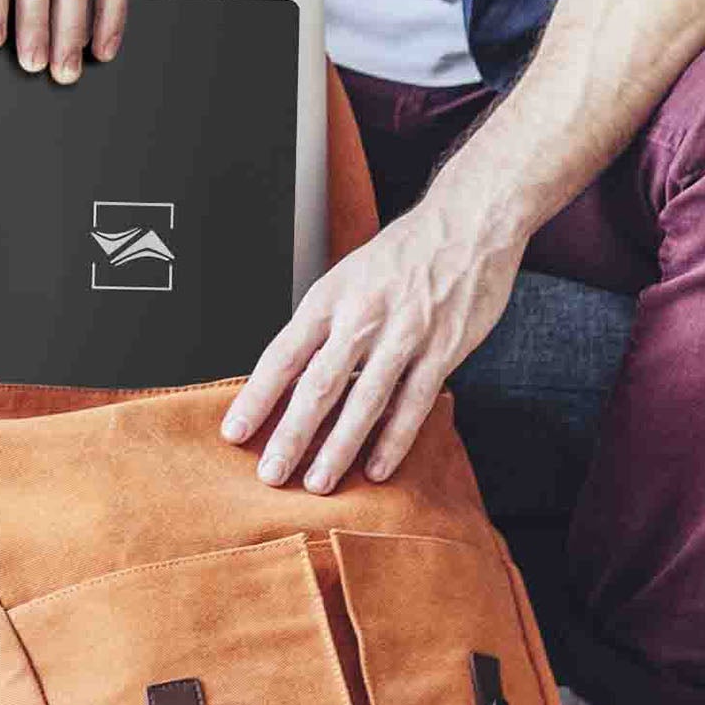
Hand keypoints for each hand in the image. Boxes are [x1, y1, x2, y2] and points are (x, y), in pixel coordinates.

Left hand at [220, 189, 525, 492]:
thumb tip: (293, 373)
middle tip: (271, 473)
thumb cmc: (404, 253)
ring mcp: (403, 335)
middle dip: (291, 435)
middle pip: (318, 386)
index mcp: (330, 298)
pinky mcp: (442, 350)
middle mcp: (362, 317)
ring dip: (338, 448)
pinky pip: (412, 404)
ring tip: (318, 482)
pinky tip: (376, 468)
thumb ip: (324, 324)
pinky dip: (393, 440)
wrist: (469, 222)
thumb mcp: (348, 277)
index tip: (235, 432)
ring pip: (363, 402)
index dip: (257, 397)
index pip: (283, 355)